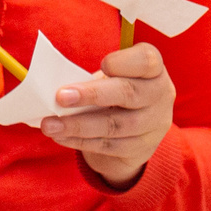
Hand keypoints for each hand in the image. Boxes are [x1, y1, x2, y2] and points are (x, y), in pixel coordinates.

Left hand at [40, 42, 175, 188]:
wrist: (134, 132)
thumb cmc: (115, 92)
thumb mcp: (110, 79)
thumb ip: (91, 79)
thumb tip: (55, 87)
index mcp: (153, 69)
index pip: (146, 61)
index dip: (125, 62)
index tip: (103, 64)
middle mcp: (160, 95)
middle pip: (128, 93)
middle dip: (92, 94)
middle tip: (60, 97)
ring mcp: (154, 125)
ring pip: (115, 125)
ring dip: (78, 125)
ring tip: (49, 124)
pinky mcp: (141, 149)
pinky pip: (108, 146)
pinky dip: (80, 141)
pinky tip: (60, 136)